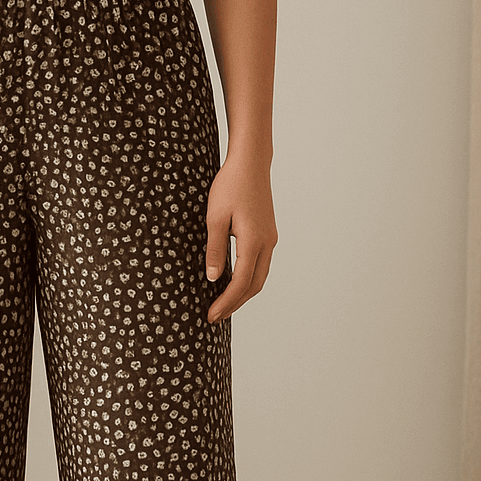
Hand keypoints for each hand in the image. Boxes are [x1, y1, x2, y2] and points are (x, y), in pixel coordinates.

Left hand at [204, 155, 277, 322]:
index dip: (226, 302)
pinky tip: (233, 284)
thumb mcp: (215, 218)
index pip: (240, 282)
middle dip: (234, 304)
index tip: (211, 316)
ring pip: (259, 277)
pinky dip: (248, 281)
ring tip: (222, 306)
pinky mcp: (267, 234)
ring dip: (242, 294)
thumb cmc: (230, 186)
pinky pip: (260, 266)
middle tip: (215, 317)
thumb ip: (215, 249)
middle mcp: (266, 243)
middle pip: (254, 286)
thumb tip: (214, 278)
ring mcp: (270, 239)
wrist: (250, 163)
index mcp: (254, 241)